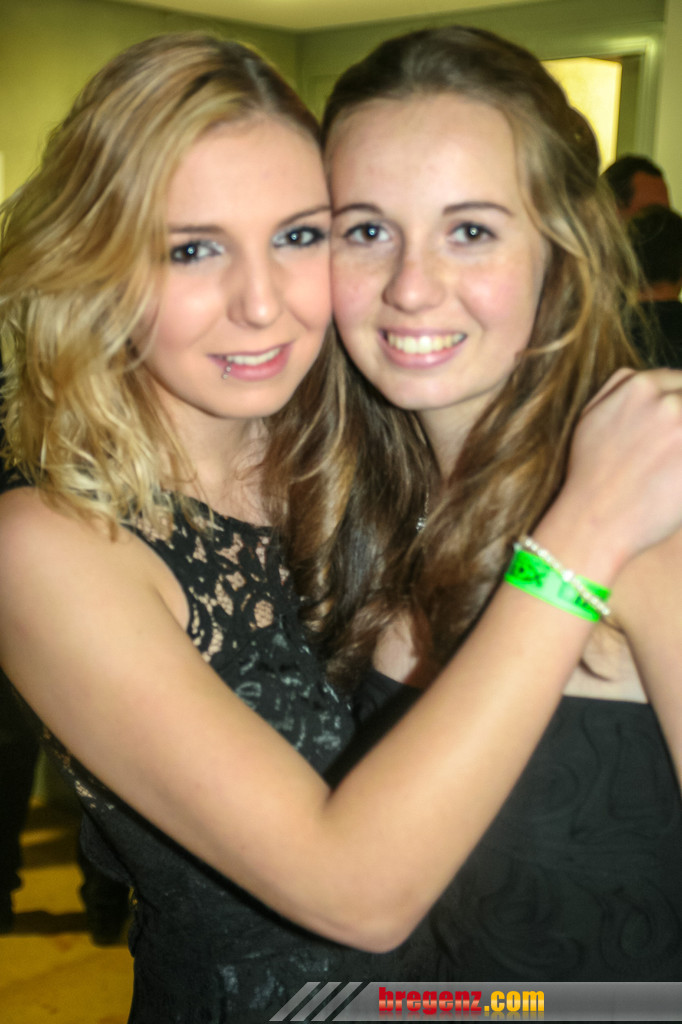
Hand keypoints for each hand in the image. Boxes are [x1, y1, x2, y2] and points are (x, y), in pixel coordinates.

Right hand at [560, 368, 681, 572]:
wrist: (594, 521)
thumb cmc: (590, 474)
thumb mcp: (590, 417)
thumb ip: (618, 386)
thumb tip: (649, 375)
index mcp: (639, 387)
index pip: (681, 379)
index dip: (680, 404)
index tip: (675, 428)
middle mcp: (668, 403)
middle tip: (673, 448)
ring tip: (674, 461)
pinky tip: (678, 478)